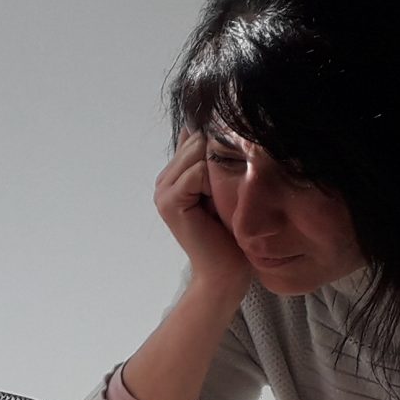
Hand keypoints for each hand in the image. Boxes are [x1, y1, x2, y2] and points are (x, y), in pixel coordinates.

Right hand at [156, 130, 248, 297]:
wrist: (226, 272)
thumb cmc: (233, 232)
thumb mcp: (227, 188)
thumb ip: (218, 160)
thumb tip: (222, 127)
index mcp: (175, 173)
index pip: (196, 134)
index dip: (220, 146)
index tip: (236, 170)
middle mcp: (164, 179)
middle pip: (198, 139)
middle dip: (220, 155)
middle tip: (232, 188)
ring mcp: (163, 190)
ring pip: (197, 152)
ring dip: (220, 170)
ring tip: (225, 197)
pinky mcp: (170, 202)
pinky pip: (196, 172)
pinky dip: (214, 184)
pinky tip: (220, 204)